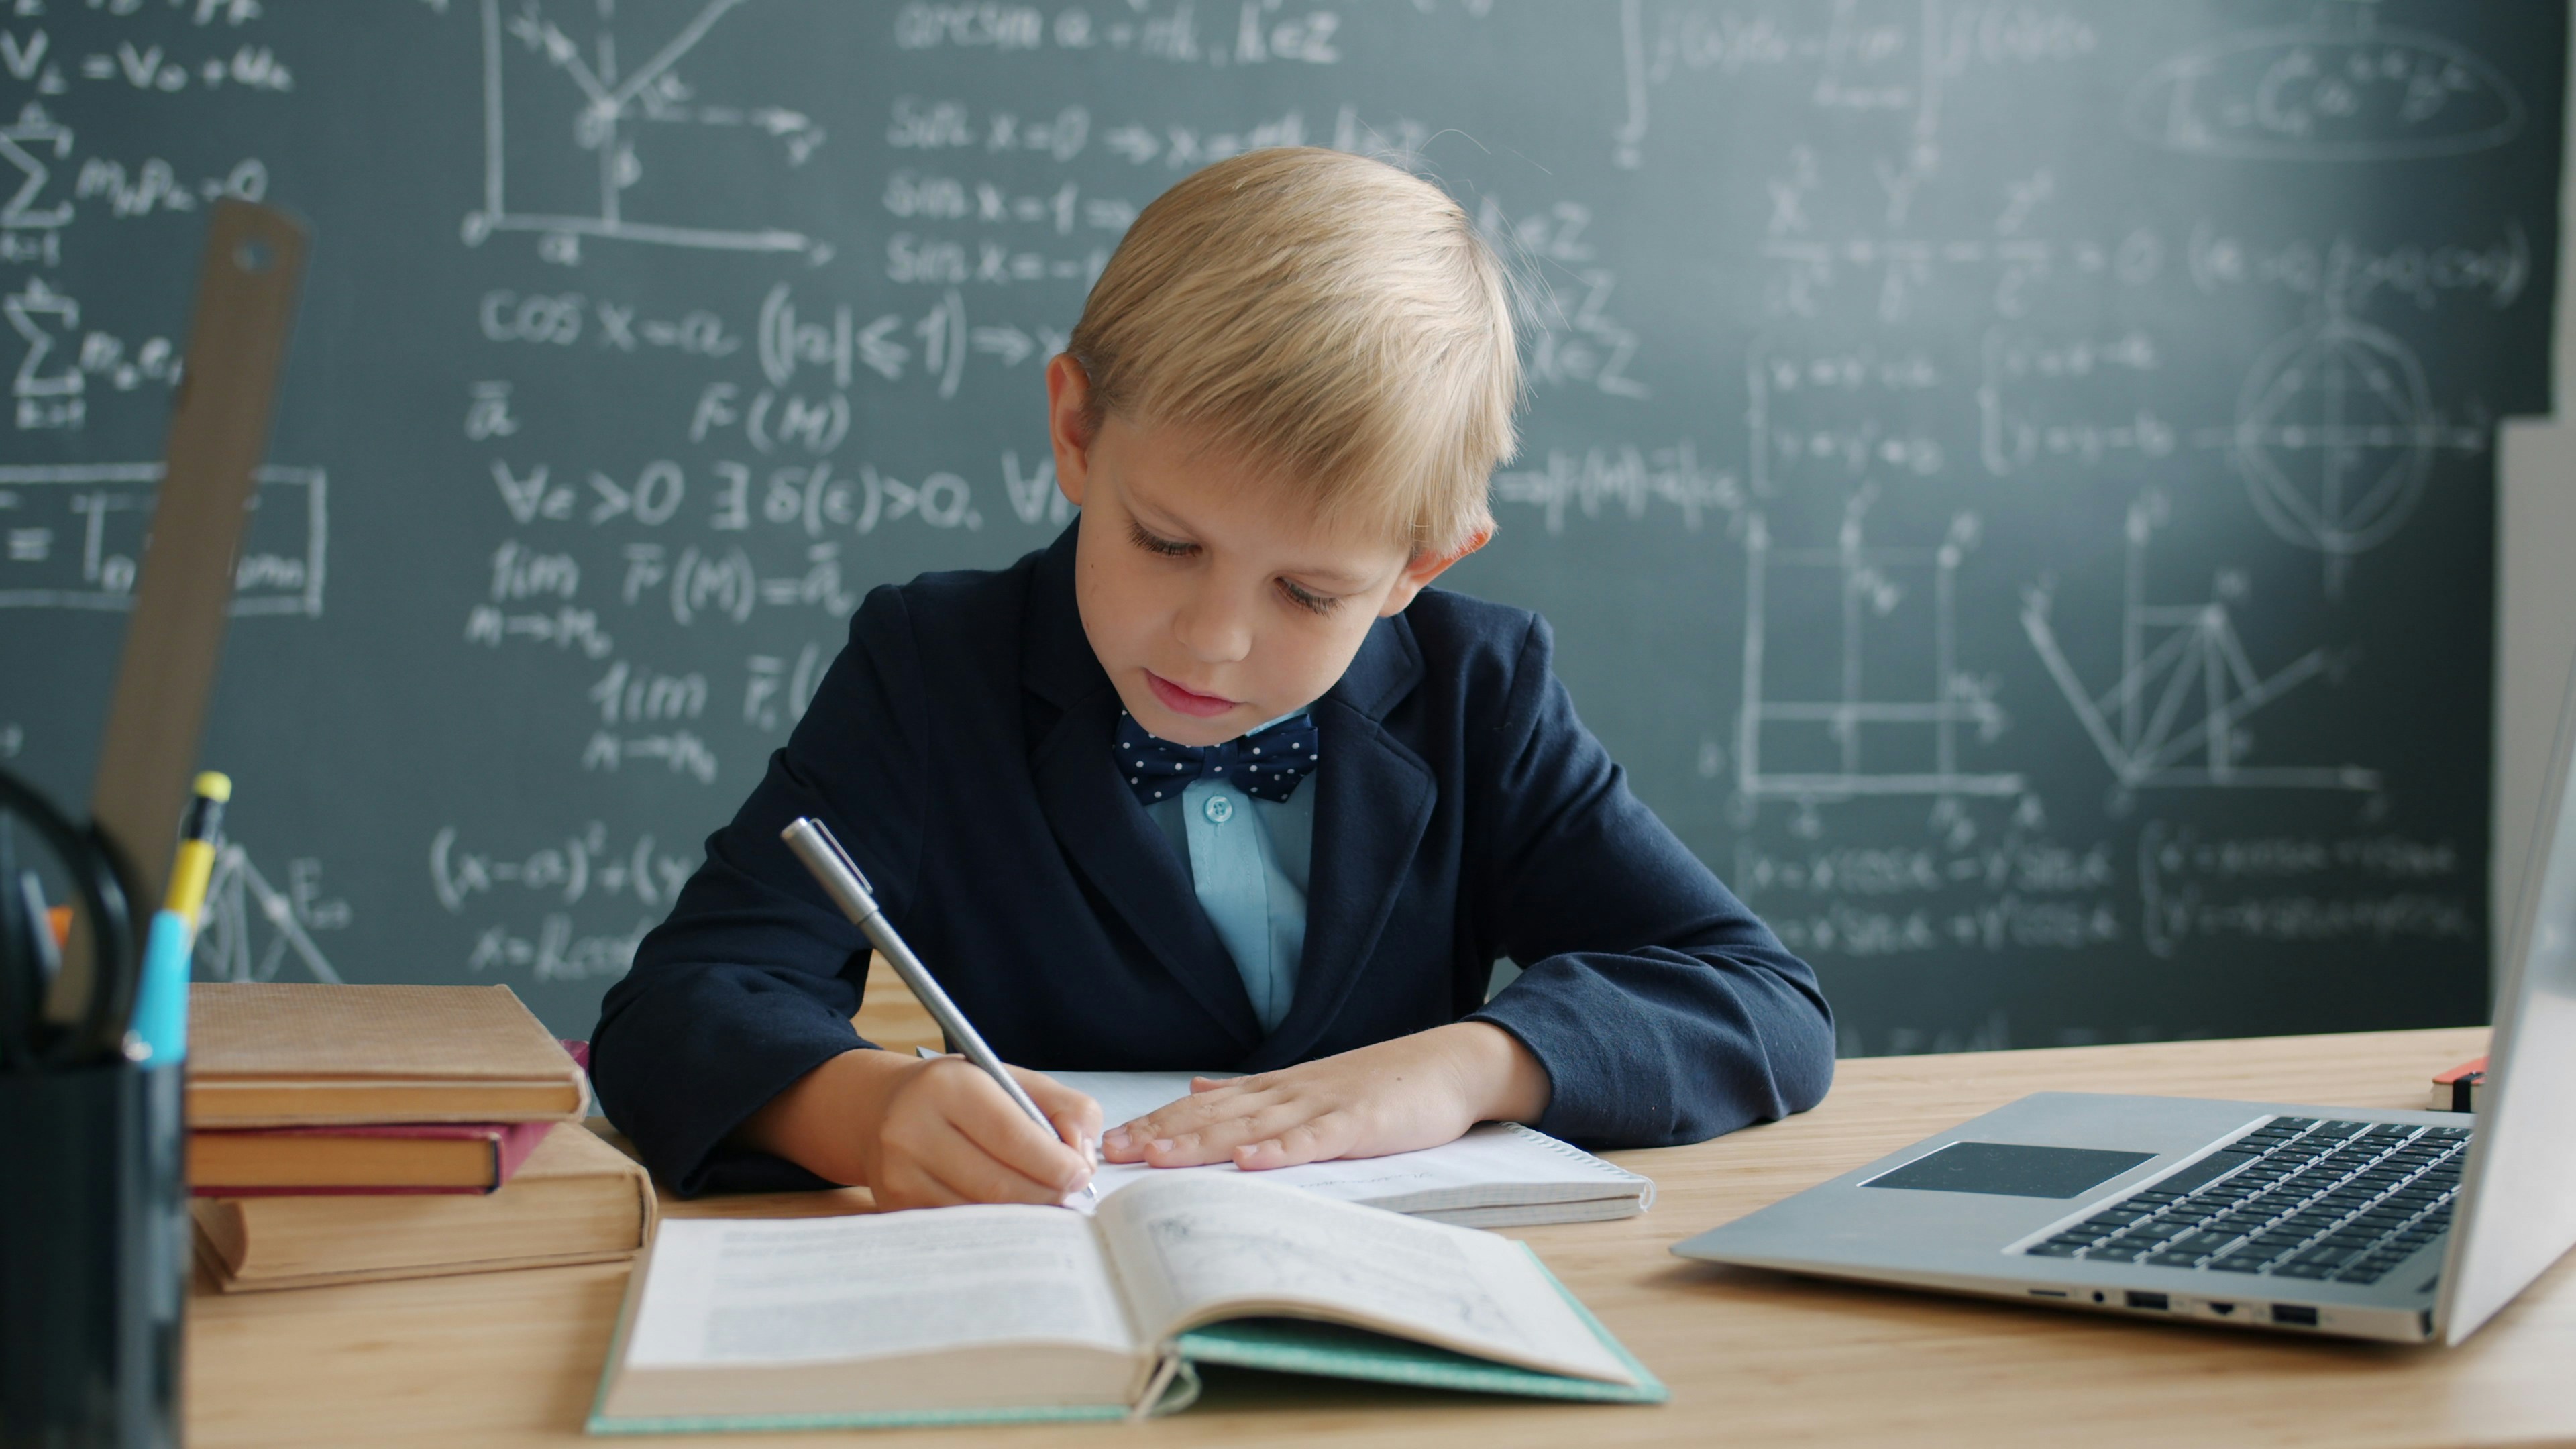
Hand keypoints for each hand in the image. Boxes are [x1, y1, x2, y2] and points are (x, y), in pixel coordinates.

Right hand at [736, 1049, 1102, 1208]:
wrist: (881, 1109)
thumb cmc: (959, 1094)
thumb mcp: (1011, 1080)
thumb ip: (1062, 1108)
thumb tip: (1083, 1157)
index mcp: (947, 1087)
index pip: (1013, 1136)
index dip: (1055, 1163)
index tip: (1081, 1173)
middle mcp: (913, 1129)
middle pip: (998, 1185)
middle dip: (1046, 1195)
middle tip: (1069, 1195)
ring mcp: (899, 1173)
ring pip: (980, 1213)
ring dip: (1023, 1215)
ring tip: (1042, 1202)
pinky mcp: (895, 1205)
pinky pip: (960, 1227)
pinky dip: (994, 1226)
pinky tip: (1009, 1212)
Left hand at [1098, 1022, 1548, 1170]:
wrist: (1448, 1065)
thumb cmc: (1380, 1085)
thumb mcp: (1306, 1086)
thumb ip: (1251, 1093)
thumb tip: (1195, 1090)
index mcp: (1273, 1091)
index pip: (1199, 1110)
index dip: (1154, 1126)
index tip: (1108, 1143)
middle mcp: (1287, 1094)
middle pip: (1212, 1118)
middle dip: (1159, 1137)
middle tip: (1110, 1155)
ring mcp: (1322, 1106)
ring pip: (1251, 1127)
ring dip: (1201, 1143)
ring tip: (1158, 1158)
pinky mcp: (1359, 1123)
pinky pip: (1313, 1139)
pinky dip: (1280, 1151)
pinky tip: (1248, 1162)